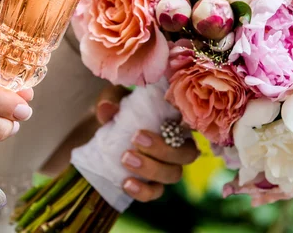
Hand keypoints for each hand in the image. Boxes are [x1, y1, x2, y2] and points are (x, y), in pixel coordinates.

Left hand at [96, 85, 199, 202]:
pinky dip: (142, 191)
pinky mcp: (152, 184)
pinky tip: (126, 183)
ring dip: (151, 168)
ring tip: (125, 158)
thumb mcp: (113, 100)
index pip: (190, 125)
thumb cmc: (117, 111)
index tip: (160, 117)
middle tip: (136, 138)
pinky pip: (155, 193)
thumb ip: (111, 100)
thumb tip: (107, 107)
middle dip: (163, 148)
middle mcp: (176, 146)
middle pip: (186, 154)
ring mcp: (166, 167)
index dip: (180, 125)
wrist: (102, 136)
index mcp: (174, 122)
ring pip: (173, 174)